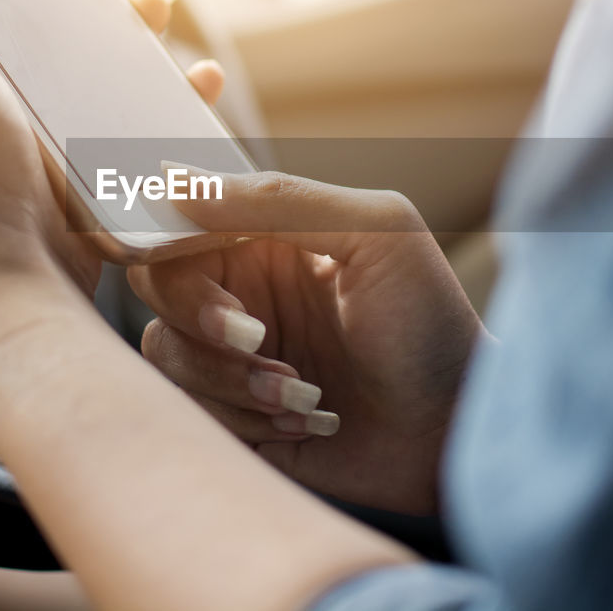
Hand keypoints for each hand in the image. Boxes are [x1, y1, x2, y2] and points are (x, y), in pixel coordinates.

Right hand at [129, 173, 483, 514]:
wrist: (455, 432)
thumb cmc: (430, 324)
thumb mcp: (377, 233)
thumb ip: (280, 198)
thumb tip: (177, 179)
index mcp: (267, 237)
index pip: (183, 216)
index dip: (167, 236)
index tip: (186, 260)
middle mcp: (242, 290)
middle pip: (157, 284)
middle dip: (201, 317)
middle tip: (259, 338)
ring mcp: (234, 356)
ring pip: (168, 353)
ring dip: (234, 379)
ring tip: (306, 394)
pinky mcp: (233, 417)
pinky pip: (191, 411)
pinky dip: (247, 420)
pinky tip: (308, 422)